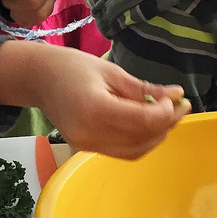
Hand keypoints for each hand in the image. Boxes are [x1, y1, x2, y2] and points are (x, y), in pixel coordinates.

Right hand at [0, 41, 190, 159]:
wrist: (37, 78)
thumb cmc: (71, 66)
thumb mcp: (110, 71)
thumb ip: (143, 88)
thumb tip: (177, 95)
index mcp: (95, 109)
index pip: (142, 121)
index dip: (166, 113)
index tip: (176, 99)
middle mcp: (90, 133)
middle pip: (142, 139)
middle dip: (166, 124)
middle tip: (179, 106)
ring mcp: (86, 145)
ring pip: (135, 150)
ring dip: (156, 136)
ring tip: (166, 116)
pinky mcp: (85, 149)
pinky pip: (122, 151)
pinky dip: (141, 141)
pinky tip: (147, 125)